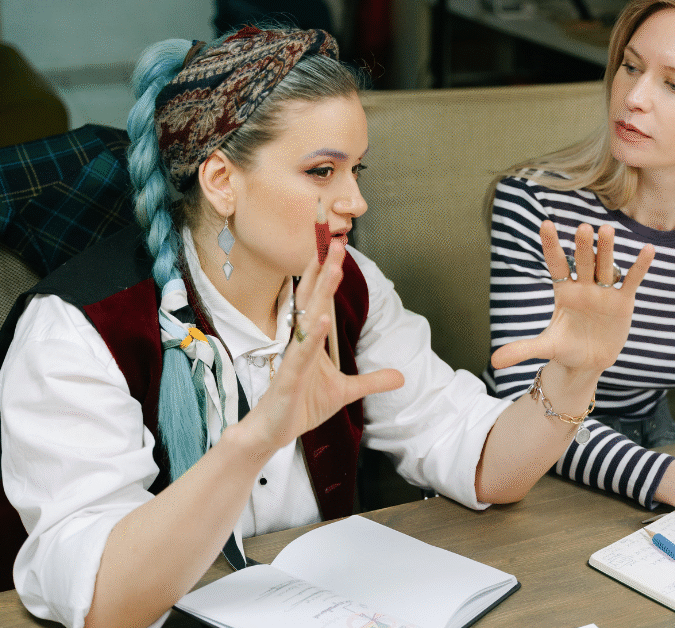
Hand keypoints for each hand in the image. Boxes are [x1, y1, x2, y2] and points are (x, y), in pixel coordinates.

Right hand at [241, 242, 403, 455]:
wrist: (274, 432)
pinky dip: (311, 336)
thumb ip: (372, 381)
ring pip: (308, 318)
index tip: (338, 249)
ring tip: (333, 269)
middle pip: (313, 299)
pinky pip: (301, 353)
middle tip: (336, 242)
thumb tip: (401, 376)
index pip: (320, 300)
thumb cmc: (302, 405)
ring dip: (321, 293)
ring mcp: (293, 357)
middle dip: (324, 270)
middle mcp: (300, 342)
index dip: (329, 275)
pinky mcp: (288, 377)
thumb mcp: (346, 392)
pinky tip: (321, 318)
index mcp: (311, 340)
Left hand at [490, 221, 653, 374]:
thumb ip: (521, 349)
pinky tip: (648, 249)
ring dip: (607, 249)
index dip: (551, 246)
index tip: (545, 224)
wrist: (588, 362)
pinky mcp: (623, 302)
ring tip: (607, 229)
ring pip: (606, 266)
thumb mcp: (545, 348)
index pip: (556, 264)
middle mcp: (583, 287)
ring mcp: (604, 292)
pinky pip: (632, 280)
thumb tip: (493, 362)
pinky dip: (639, 266)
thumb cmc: (565, 349)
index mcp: (563, 292)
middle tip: (583, 228)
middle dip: (583, 247)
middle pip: (583, 262)